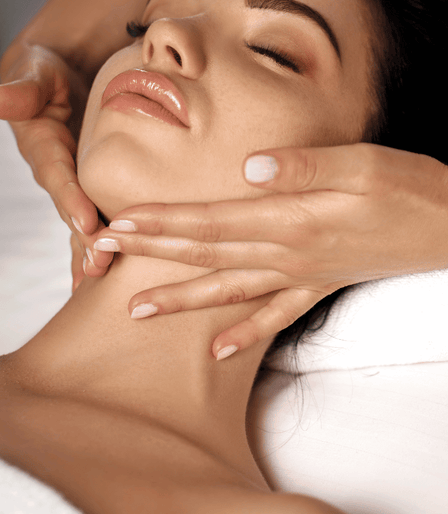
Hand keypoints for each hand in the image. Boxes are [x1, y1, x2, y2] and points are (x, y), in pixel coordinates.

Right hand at [0, 41, 113, 282]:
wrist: (53, 80)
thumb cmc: (46, 73)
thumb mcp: (36, 73)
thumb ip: (22, 88)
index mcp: (42, 146)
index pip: (58, 176)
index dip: (70, 199)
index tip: (86, 223)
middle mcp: (53, 172)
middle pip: (70, 209)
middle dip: (84, 238)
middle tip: (101, 264)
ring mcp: (68, 184)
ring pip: (78, 221)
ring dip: (89, 250)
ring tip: (102, 278)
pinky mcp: (83, 188)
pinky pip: (89, 220)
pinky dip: (93, 246)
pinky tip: (101, 277)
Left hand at [91, 143, 447, 357]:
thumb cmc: (412, 189)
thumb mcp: (364, 163)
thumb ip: (302, 166)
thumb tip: (247, 170)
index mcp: (292, 219)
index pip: (210, 221)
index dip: (162, 222)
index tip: (118, 224)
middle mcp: (289, 254)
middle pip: (206, 254)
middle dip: (151, 253)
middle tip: (101, 255)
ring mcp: (303, 275)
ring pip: (229, 290)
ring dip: (181, 299)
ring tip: (137, 311)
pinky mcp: (321, 284)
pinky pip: (275, 317)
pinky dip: (244, 334)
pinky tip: (218, 350)